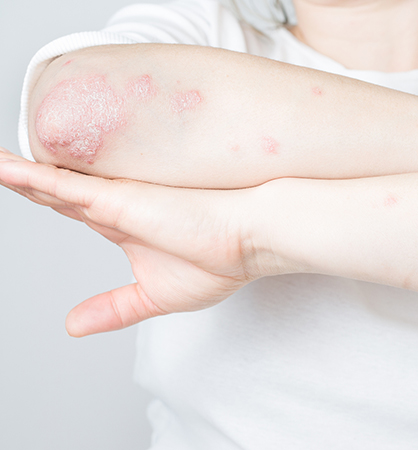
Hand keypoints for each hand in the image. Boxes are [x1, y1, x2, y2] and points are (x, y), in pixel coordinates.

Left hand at [0, 149, 285, 335]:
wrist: (249, 237)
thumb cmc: (220, 261)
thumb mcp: (153, 298)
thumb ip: (113, 308)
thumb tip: (73, 326)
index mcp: (120, 224)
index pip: (68, 206)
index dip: (39, 195)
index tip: (14, 183)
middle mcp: (112, 207)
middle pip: (51, 191)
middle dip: (21, 181)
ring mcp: (112, 200)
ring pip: (48, 183)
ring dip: (13, 174)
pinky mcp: (115, 199)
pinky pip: (58, 186)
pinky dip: (25, 177)